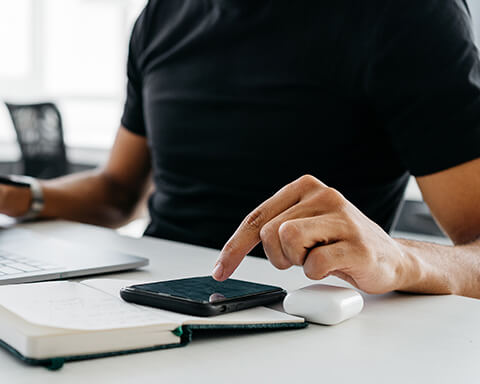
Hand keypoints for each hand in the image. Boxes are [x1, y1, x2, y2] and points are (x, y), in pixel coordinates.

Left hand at [211, 175, 414, 293]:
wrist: (391, 259)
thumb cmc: (339, 245)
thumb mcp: (302, 228)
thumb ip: (272, 229)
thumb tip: (228, 256)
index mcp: (305, 187)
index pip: (257, 218)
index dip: (234, 247)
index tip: (221, 270)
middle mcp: (324, 195)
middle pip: (269, 232)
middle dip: (277, 256)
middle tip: (300, 259)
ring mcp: (342, 217)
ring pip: (288, 241)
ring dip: (297, 261)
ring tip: (318, 259)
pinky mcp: (356, 243)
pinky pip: (314, 263)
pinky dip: (317, 272)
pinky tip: (335, 266)